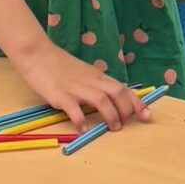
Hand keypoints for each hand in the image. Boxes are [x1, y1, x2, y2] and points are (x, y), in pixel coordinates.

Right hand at [14, 41, 148, 132]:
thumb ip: (95, 84)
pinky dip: (81, 120)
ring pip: (101, 100)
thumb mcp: (82, 73)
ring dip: (111, 115)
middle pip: (117, 93)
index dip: (136, 102)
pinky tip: (84, 130)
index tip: (147, 115)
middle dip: (127, 109)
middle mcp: (91, 81)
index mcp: (97, 76)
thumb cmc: (59, 65)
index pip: (122, 88)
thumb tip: (109, 100)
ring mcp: (76, 88)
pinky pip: (73, 109)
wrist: (37, 53)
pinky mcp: (60, 95)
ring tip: (114, 129)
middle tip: (127, 124)